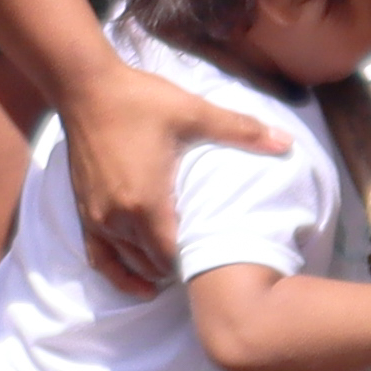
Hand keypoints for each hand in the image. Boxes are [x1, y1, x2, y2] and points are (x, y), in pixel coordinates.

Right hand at [54, 60, 287, 296]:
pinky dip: (118, 273)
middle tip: (208, 264)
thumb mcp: (193, 113)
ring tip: (181, 272)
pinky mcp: (82, 212)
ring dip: (153, 271)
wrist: (85, 87)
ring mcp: (97, 218)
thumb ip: (240, 130)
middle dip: (179, 270)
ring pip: (128, 264)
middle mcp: (118, 218)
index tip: (222, 260)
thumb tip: (287, 142)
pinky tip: (138, 283)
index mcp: (147, 203)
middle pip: (153, 266)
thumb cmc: (139, 100)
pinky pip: (99, 258)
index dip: (198, 264)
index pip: (175, 257)